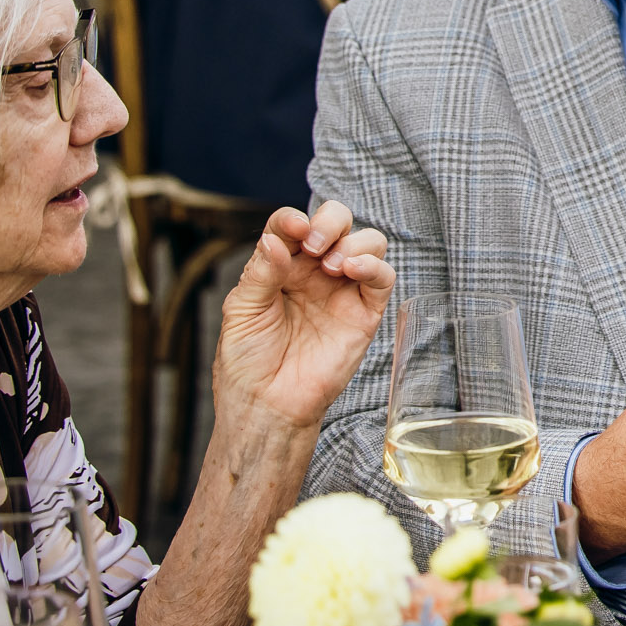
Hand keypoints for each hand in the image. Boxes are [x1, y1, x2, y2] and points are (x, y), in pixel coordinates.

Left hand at [213, 203, 394, 433]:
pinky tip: (353, 270)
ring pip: (368, 241)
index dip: (293, 219)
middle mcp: (314, 271)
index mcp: (281, 266)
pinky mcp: (365, 312)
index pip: (292, 225)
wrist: (267, 406)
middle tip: (313, 245)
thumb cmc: (247, 362)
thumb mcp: (242, 312)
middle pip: (337, 221)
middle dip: (330, 221)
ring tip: (330, 266)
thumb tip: (274, 239)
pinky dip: (374, 265)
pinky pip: (384, 277)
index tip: (292, 229)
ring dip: (352, 242)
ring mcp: (342, 290)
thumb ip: (260, 272)